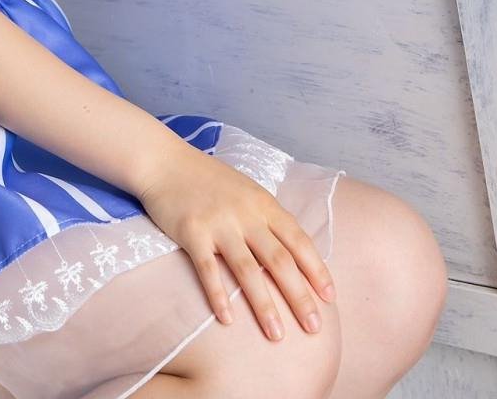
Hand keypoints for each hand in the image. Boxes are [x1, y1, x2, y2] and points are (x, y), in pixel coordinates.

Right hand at [137, 144, 335, 341]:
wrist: (166, 162)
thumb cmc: (208, 180)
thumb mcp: (247, 191)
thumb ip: (267, 218)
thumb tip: (293, 254)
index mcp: (263, 203)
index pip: (298, 240)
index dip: (316, 270)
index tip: (330, 298)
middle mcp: (246, 214)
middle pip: (279, 260)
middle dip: (300, 297)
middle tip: (314, 328)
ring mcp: (219, 223)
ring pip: (247, 270)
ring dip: (264, 305)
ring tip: (277, 335)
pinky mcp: (192, 232)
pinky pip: (208, 269)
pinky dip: (219, 296)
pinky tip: (228, 320)